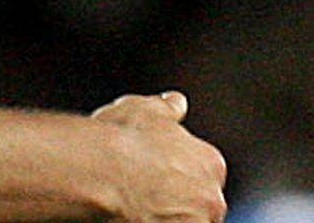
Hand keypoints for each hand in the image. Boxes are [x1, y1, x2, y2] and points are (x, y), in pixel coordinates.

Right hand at [90, 91, 228, 222]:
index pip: (204, 173)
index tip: (160, 172)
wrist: (102, 171)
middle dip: (177, 198)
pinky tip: (132, 215)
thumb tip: (176, 103)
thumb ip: (168, 109)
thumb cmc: (124, 141)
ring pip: (187, 220)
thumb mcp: (145, 110)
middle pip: (199, 202)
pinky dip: (154, 222)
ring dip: (168, 215)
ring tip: (137, 205)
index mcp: (210, 163)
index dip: (179, 173)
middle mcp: (211, 197)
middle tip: (146, 190)